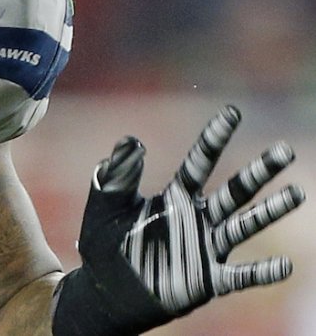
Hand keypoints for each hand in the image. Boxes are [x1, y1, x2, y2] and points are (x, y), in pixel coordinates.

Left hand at [53, 105, 305, 334]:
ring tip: (297, 193)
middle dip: (259, 171)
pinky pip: (240, 276)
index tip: (232, 112)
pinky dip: (261, 273)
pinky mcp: (208, 279)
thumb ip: (118, 174)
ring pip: (244, 225)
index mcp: (175, 197)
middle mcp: (198, 218)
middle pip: (235, 190)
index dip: (215, 138)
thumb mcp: (106, 204)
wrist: (107, 289)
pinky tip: (284, 266)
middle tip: (284, 149)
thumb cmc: (106, 241)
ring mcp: (206, 248)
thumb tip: (131, 141)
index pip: (200, 162)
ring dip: (270, 211)